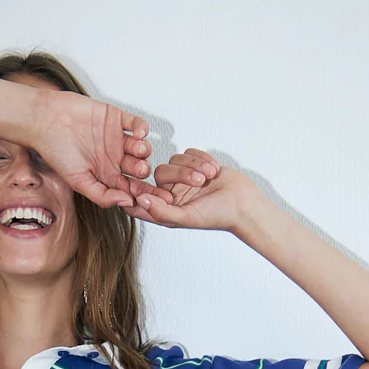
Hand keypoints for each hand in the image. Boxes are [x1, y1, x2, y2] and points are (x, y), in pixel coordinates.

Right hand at [27, 87, 151, 209]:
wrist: (45, 121)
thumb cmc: (56, 152)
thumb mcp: (78, 182)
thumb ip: (102, 195)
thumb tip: (127, 203)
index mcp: (106, 176)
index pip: (131, 188)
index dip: (145, 193)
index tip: (159, 198)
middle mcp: (113, 159)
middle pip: (138, 169)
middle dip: (143, 171)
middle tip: (140, 169)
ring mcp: (116, 139)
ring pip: (140, 148)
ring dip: (144, 151)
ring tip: (138, 150)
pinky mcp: (115, 118)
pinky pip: (136, 124)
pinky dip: (142, 129)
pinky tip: (139, 134)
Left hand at [119, 149, 252, 231]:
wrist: (244, 202)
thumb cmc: (217, 215)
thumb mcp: (187, 217)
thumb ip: (161, 211)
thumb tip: (140, 201)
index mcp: (166, 210)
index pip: (139, 201)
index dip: (130, 191)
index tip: (125, 180)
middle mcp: (172, 193)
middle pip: (160, 172)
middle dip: (182, 173)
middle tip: (200, 181)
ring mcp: (183, 178)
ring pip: (175, 159)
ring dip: (195, 165)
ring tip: (210, 176)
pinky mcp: (196, 164)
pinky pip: (189, 151)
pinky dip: (202, 158)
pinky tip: (214, 171)